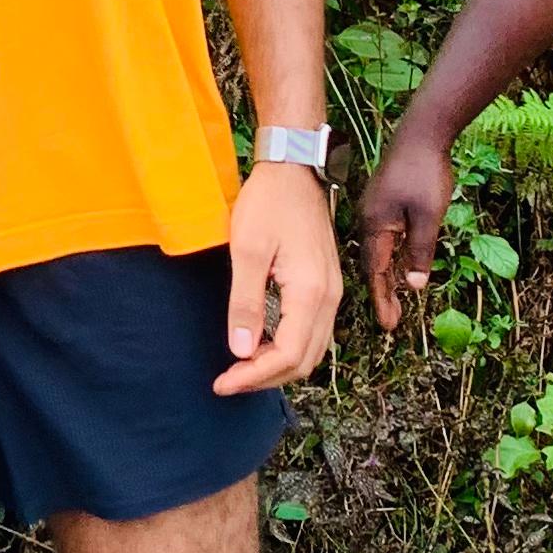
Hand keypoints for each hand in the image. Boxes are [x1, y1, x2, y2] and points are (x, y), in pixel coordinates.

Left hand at [214, 160, 340, 394]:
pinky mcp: (325, 286)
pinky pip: (311, 332)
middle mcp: (329, 298)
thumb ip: (245, 303)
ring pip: (310, 350)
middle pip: (303, 361)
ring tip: (239, 367)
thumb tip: (240, 351)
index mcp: (311, 292)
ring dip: (276, 366)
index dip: (254, 377)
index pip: (288, 355)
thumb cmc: (268, 204)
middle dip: (265, 379)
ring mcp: (331, 292)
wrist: (294, 170)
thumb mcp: (247, 250)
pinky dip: (286, 348)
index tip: (222, 383)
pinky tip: (258, 343)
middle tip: (227, 380)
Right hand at [360, 125, 455, 334]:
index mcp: (375, 226)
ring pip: (380, 252)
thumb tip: (414, 285)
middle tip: (393, 321)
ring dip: (388, 276)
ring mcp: (376, 210)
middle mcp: (370, 220)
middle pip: (374, 265)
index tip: (388, 326)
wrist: (422, 133)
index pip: (376, 272)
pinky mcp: (384, 202)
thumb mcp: (428, 217)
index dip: (382, 300)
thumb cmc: (424, 173)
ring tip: (396, 301)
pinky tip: (400, 265)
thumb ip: (420, 252)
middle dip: (383, 294)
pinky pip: (385, 238)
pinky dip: (391, 257)